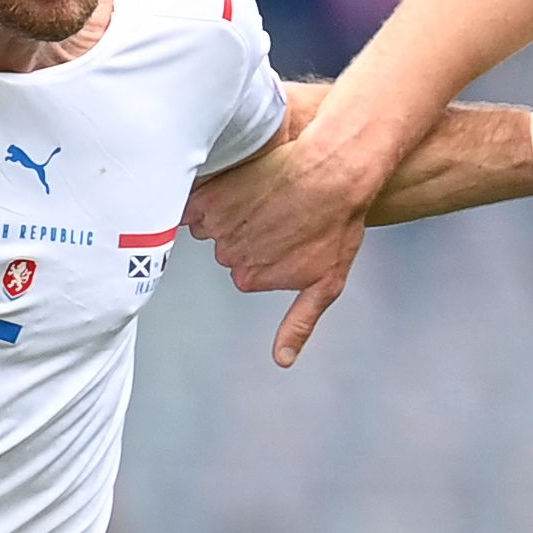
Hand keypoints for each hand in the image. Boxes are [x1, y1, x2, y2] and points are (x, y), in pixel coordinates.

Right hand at [187, 118, 383, 369]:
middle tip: (279, 210)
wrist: (336, 172)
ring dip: (226, 207)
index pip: (242, 266)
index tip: (286, 231)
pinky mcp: (209, 192)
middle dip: (244, 229)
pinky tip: (238, 181)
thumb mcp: (327, 282)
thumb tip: (282, 361)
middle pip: (224, 243)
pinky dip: (207, 190)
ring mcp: (217, 223)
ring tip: (265, 193)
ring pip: (209, 219)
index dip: (264, 247)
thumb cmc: (338, 226)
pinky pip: (193, 196)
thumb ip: (299, 323)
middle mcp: (229, 255)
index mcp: (250, 278)